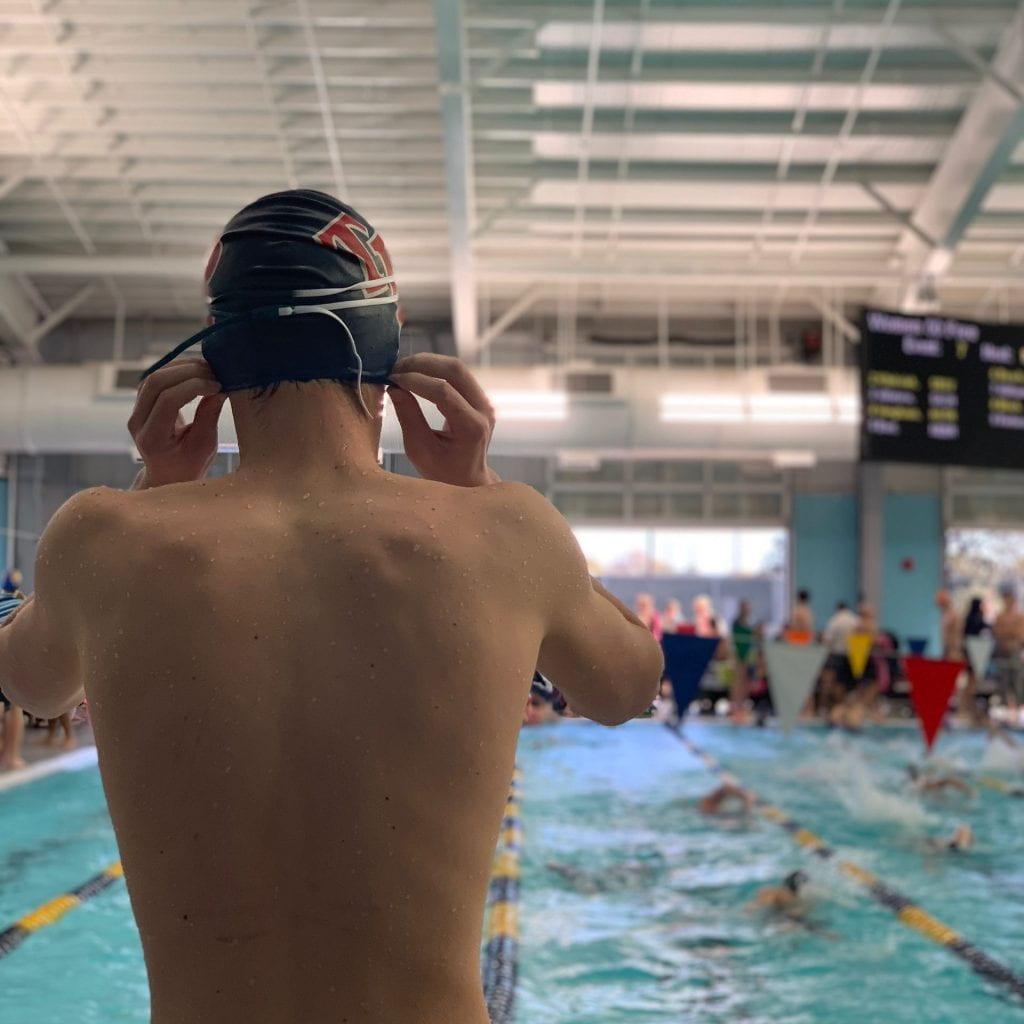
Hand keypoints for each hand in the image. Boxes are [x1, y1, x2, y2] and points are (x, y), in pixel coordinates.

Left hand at [128, 358, 225, 487]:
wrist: (168, 474)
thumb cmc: (189, 466)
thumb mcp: (205, 447)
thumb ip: (209, 416)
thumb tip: (221, 388)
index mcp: (152, 438)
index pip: (168, 399)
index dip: (194, 386)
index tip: (219, 386)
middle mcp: (138, 421)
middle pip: (156, 381)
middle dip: (188, 371)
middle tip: (216, 373)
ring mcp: (136, 410)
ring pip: (154, 375)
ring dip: (183, 367)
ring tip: (210, 370)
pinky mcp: (142, 402)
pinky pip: (156, 378)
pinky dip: (177, 371)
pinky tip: (197, 373)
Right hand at [386, 354, 499, 487]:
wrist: (467, 479)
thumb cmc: (443, 472)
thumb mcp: (420, 451)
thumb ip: (409, 418)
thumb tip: (394, 387)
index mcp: (472, 427)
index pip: (444, 391)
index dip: (415, 381)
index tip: (391, 379)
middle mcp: (484, 410)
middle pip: (455, 370)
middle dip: (421, 363)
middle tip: (394, 368)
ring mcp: (485, 402)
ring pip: (457, 367)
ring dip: (427, 363)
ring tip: (401, 370)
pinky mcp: (479, 397)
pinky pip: (457, 374)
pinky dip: (434, 369)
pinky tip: (414, 374)